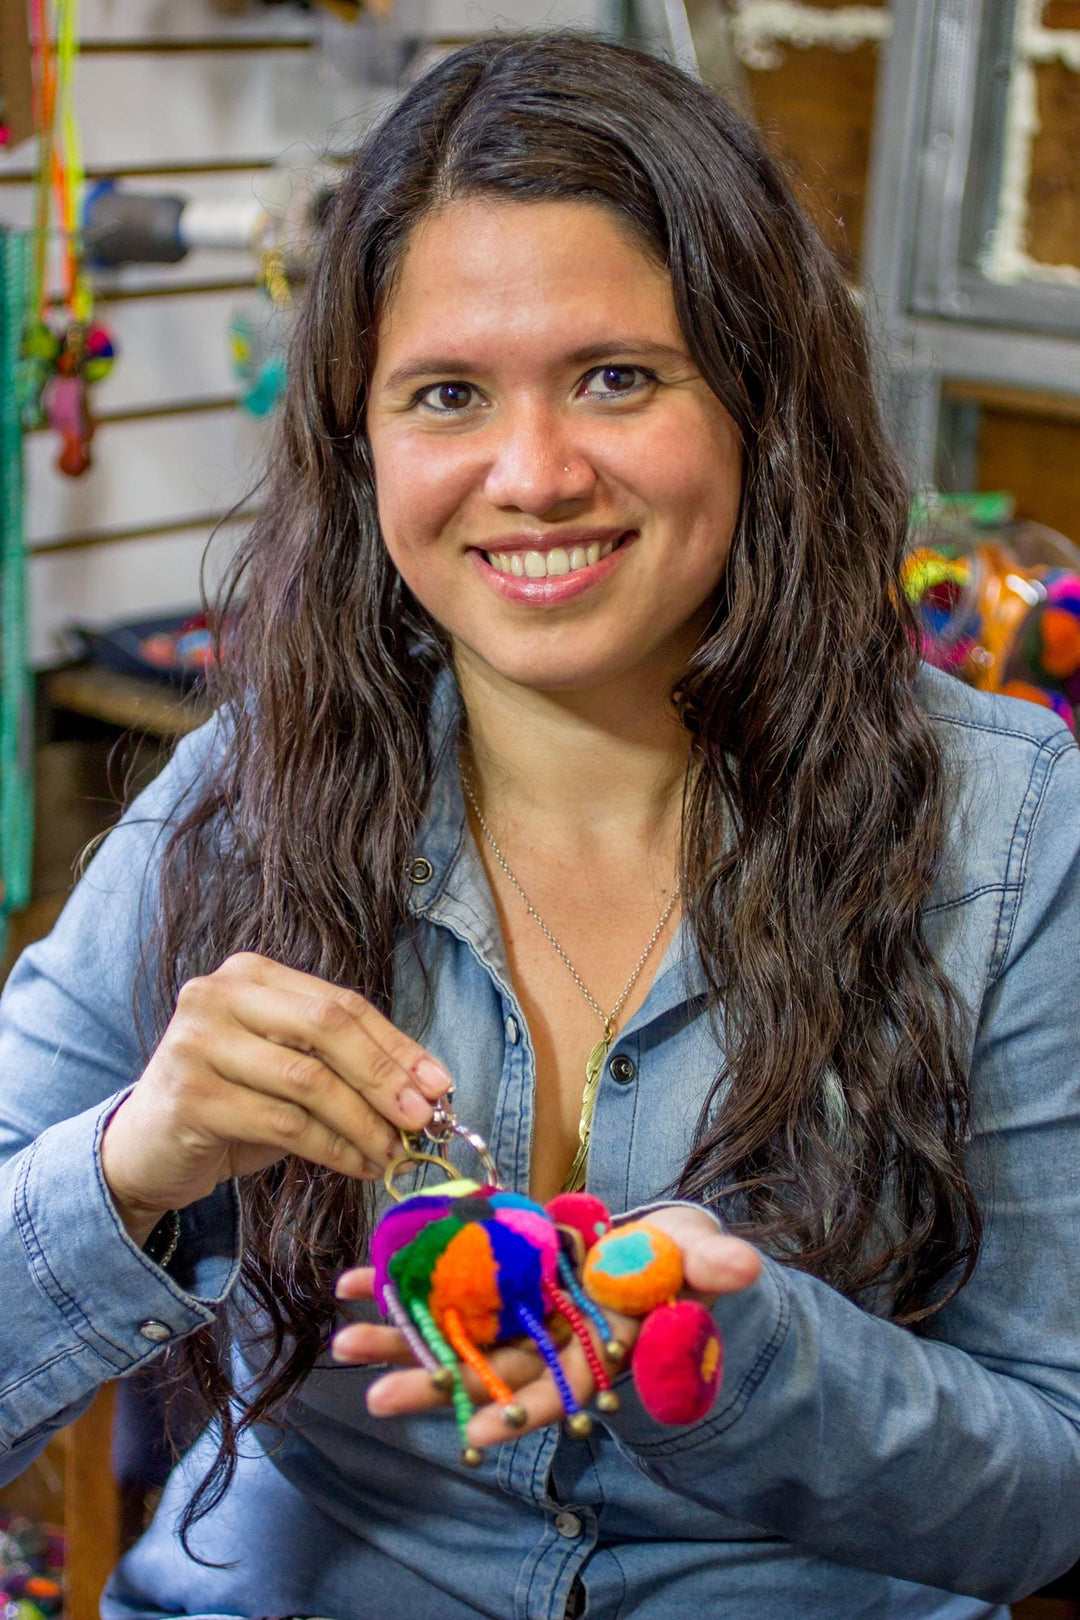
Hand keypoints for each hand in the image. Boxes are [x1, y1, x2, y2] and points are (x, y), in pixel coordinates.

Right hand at [100, 952, 452, 1245]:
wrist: (146, 1149)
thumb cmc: (232, 1103)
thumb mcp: (289, 1070)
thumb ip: (343, 1065)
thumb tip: (427, 1088)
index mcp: (252, 973)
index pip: (341, 1004)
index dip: (397, 1045)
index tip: (439, 1084)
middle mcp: (219, 994)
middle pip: (327, 1028)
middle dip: (385, 1076)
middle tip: (423, 1119)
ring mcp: (198, 1041)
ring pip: (308, 1081)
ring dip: (363, 1122)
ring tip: (394, 1152)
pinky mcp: (190, 1094)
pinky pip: (283, 1124)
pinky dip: (332, 1148)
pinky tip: (357, 1165)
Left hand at [331, 1204, 759, 1446]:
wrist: (658, 1245)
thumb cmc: (682, 1258)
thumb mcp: (700, 1254)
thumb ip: (709, 1264)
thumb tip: (740, 1267)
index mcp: (604, 1344)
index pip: (561, 1385)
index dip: (523, 1408)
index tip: (476, 1432)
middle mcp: (554, 1337)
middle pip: (492, 1369)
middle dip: (436, 1384)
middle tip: (375, 1398)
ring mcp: (521, 1311)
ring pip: (458, 1336)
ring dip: (402, 1342)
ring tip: (344, 1345)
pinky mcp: (496, 1277)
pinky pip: (444, 1288)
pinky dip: (400, 1288)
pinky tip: (353, 1283)